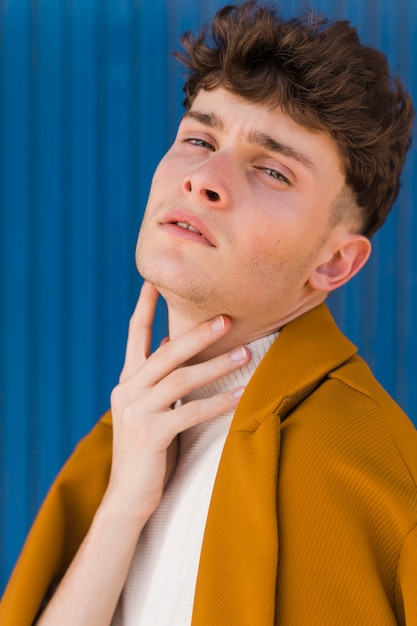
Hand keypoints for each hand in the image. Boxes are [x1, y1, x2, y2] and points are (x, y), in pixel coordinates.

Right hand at [106, 281, 250, 526]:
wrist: (127, 497)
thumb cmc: (147, 450)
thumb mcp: (150, 408)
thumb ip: (158, 379)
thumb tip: (174, 342)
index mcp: (128, 382)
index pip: (135, 336)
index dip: (144, 307)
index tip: (152, 281)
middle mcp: (128, 391)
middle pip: (166, 352)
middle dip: (197, 333)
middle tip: (226, 317)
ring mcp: (136, 412)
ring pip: (181, 379)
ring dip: (216, 365)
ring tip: (245, 352)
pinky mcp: (150, 435)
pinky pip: (190, 413)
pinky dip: (218, 402)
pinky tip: (241, 395)